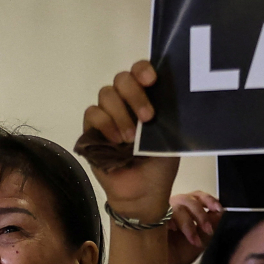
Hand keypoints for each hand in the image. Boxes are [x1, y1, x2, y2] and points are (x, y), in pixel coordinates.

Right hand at [77, 61, 179, 219]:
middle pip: (121, 79)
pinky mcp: (92, 131)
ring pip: (106, 94)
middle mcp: (125, 102)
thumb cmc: (159, 165)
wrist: (143, 193)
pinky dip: (105, 124)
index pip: (139, 71)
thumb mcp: (170, 137)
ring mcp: (107, 116)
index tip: (152, 81)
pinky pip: (92, 114)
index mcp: (145, 99)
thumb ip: (166, 114)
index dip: (143, 70)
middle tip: (147, 117)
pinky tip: (116, 141)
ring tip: (131, 138)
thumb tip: (168, 93)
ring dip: (120, 114)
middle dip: (134, 94)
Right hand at [167, 190, 222, 263]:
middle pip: (188, 198)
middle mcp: (172, 208)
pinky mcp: (149, 217)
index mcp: (185, 211)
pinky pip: (163, 211)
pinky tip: (173, 231)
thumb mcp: (202, 240)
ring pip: (178, 205)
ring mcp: (160, 211)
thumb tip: (221, 211)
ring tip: (192, 240)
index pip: (197, 197)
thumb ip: (212, 225)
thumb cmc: (178, 256)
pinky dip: (172, 221)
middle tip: (207, 230)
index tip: (218, 209)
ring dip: (188, 223)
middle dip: (201, 214)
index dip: (208, 200)